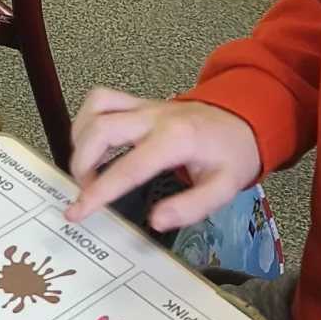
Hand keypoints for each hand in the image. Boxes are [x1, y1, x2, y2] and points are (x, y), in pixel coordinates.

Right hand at [66, 88, 260, 227]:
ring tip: (86, 171)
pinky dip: (87, 120)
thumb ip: (191, 207)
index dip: (98, 192)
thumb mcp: (223, 188)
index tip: (77, 212)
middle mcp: (154, 117)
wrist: (242, 120)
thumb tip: (156, 220)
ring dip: (81, 140)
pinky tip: (91, 145)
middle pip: (101, 129)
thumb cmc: (231, 154)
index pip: (128, 167)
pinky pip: (102, 99)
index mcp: (176, 139)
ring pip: (95, 108)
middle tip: (85, 192)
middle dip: (82, 165)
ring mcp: (144, 106)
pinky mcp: (138, 102)